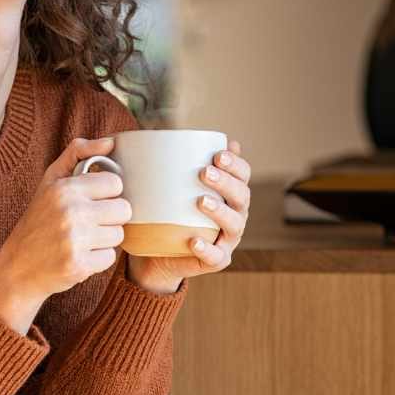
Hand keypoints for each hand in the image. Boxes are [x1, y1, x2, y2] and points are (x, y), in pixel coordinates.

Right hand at [0, 137, 132, 303]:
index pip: (115, 183)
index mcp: (65, 188)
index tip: (92, 200)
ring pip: (119, 235)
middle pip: (123, 210)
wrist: (17, 267)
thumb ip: (78, 153)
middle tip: (89, 222)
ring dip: (104, 239)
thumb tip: (111, 142)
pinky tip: (79, 255)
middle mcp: (71, 212)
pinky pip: (110, 258)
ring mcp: (75, 240)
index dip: (106, 193)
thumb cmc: (38, 220)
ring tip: (82, 239)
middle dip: (110, 217)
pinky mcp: (79, 265)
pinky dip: (97, 259)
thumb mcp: (50, 180)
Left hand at [126, 139, 251, 292]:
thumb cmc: (165, 211)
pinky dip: (207, 249)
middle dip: (226, 182)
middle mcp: (234, 214)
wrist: (156, 252)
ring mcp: (227, 239)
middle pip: (241, 196)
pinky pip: (216, 256)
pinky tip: (194, 241)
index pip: (243, 174)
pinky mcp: (216, 260)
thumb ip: (166, 163)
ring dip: (220, 211)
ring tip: (201, 201)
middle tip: (204, 172)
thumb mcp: (165, 185)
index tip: (217, 154)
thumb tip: (151, 134)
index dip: (236, 164)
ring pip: (234, 224)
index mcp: (228, 192)